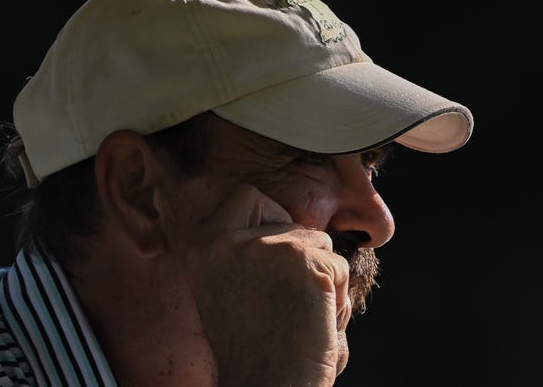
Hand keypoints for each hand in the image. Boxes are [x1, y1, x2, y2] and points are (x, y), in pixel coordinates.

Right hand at [185, 184, 350, 386]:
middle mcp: (227, 240)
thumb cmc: (256, 347)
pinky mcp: (304, 262)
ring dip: (319, 277)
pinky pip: (338, 266)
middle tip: (284, 298)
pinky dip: (335, 296)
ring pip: (319, 242)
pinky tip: (313, 322)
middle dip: (300, 253)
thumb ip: (244, 250)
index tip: (270, 263)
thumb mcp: (227, 286)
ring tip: (296, 314)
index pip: (247, 195)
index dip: (268, 221)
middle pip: (290, 219)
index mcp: (204, 246)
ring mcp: (266, 247)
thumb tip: (284, 221)